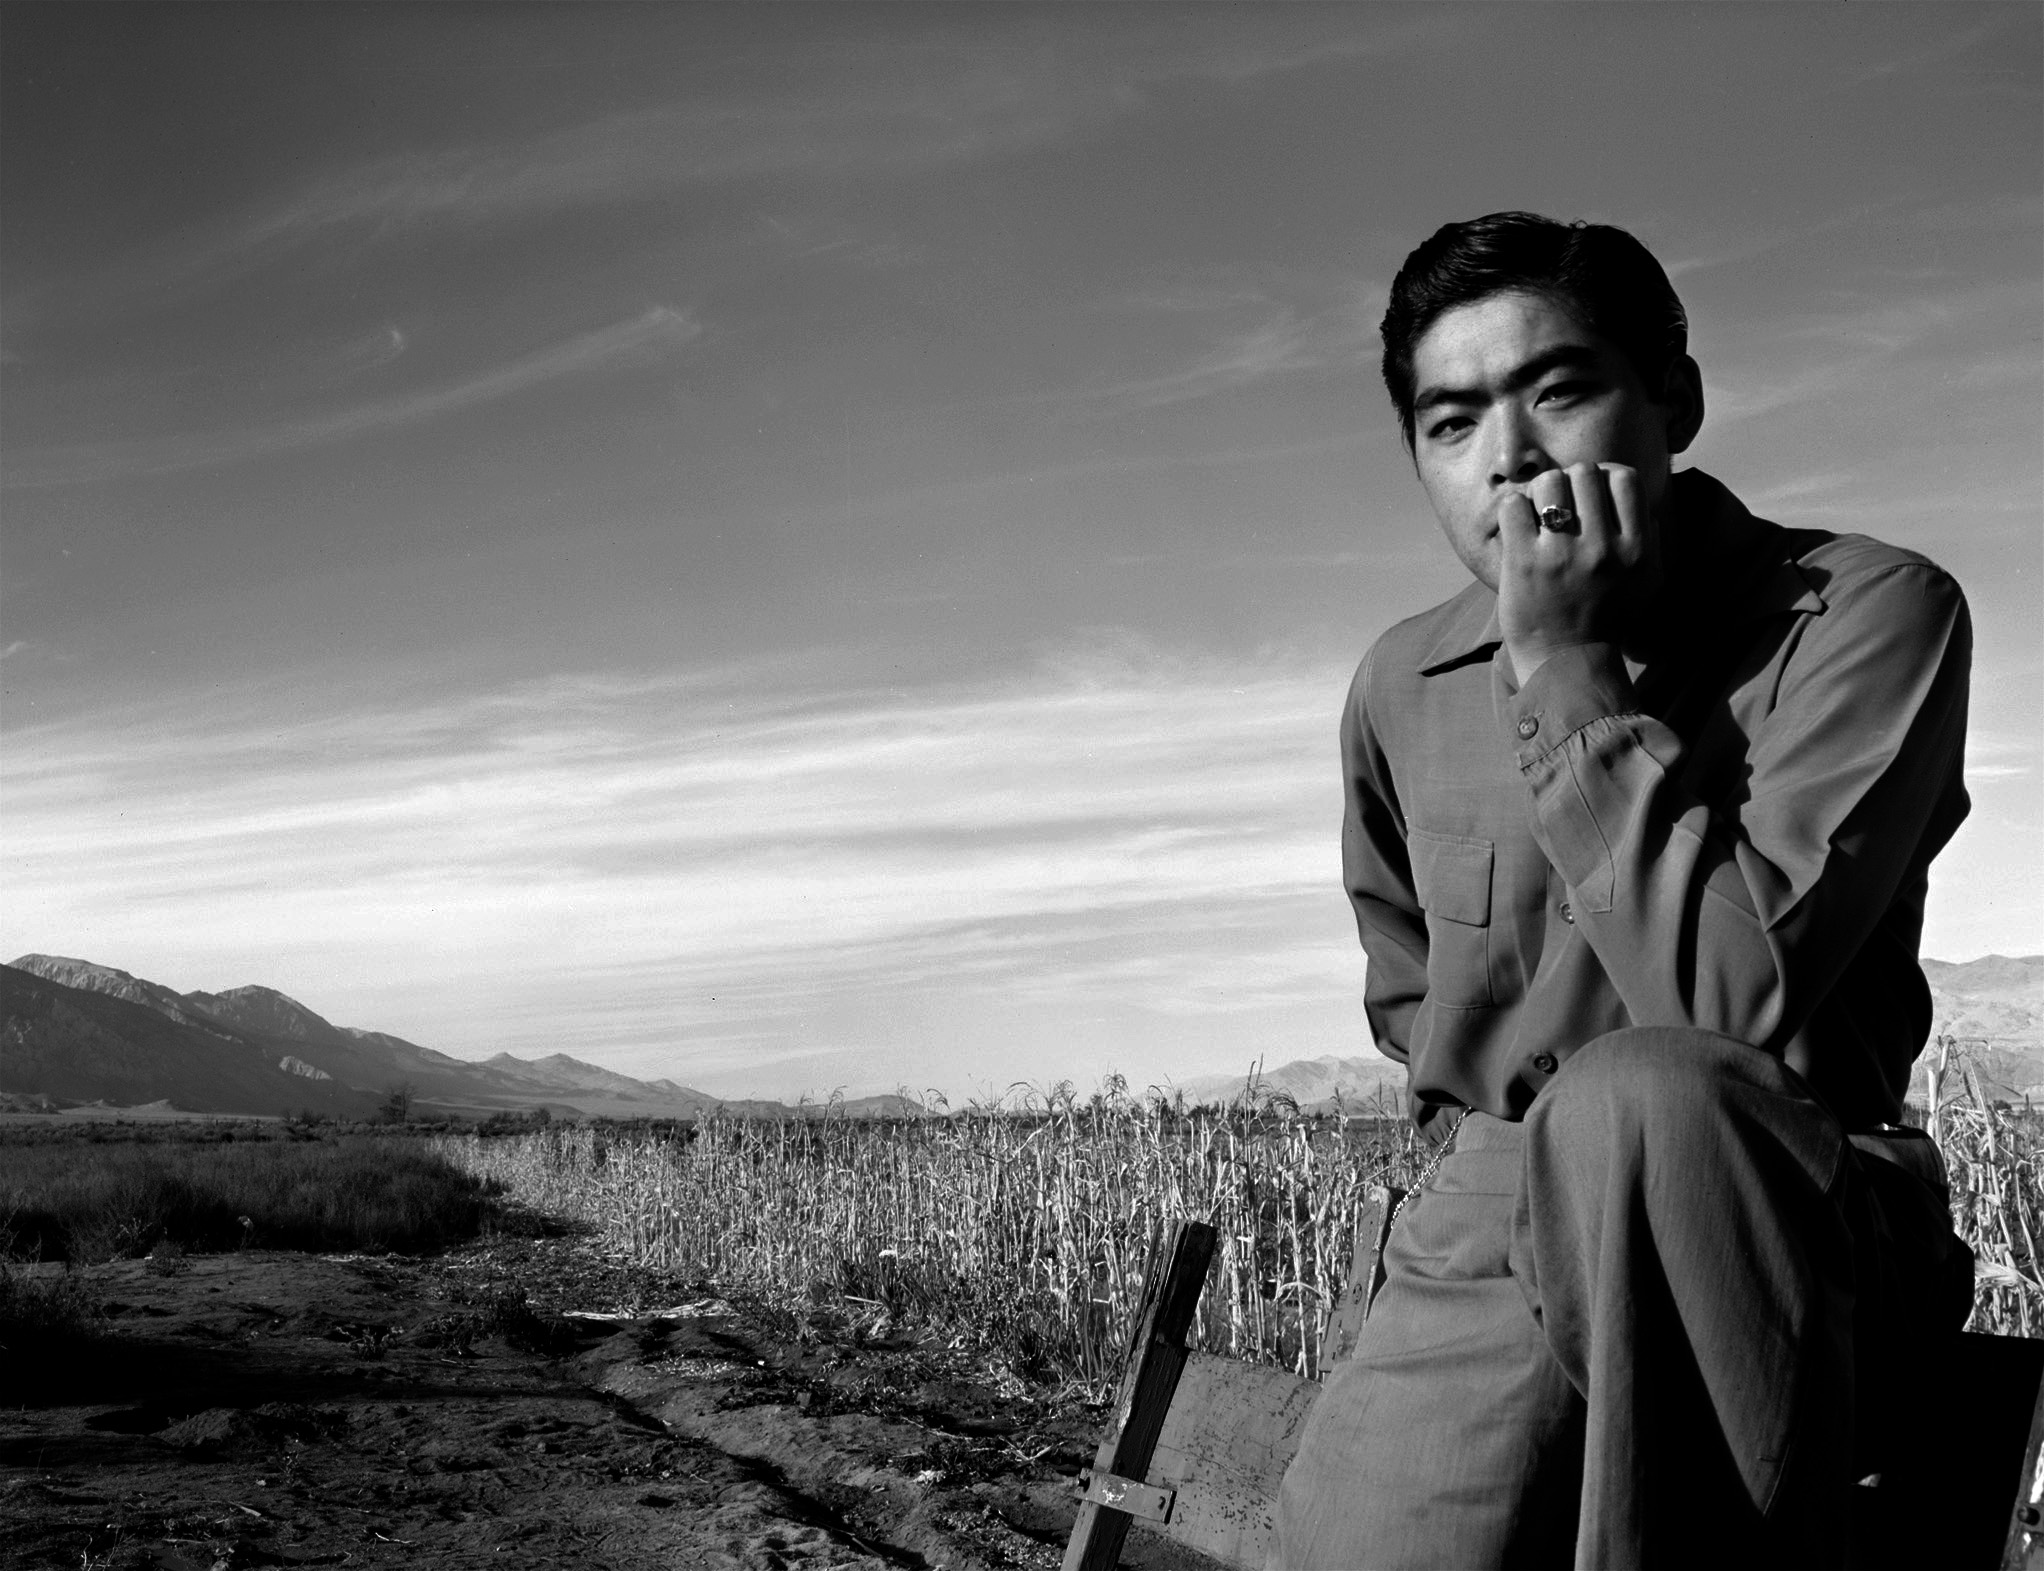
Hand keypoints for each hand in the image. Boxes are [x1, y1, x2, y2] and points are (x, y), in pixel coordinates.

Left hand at [1497, 462, 1661, 684]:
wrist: (1567, 664)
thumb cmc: (1607, 619)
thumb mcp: (1648, 580)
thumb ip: (1651, 536)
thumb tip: (1638, 495)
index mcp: (1637, 549)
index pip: (1624, 477)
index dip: (1605, 477)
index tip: (1591, 496)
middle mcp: (1603, 548)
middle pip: (1585, 472)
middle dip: (1570, 482)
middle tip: (1562, 506)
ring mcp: (1562, 554)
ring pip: (1549, 481)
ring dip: (1541, 492)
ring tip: (1540, 516)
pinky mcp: (1523, 562)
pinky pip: (1514, 505)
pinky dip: (1515, 510)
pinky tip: (1519, 529)